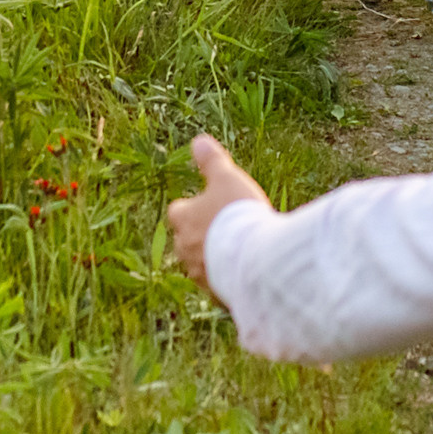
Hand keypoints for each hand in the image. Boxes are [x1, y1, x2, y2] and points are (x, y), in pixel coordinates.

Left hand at [167, 133, 272, 295]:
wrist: (254, 259)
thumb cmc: (237, 214)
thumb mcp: (227, 179)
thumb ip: (212, 161)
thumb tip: (198, 141)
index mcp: (183, 219)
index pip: (178, 210)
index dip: (192, 206)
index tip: (207, 203)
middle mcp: (184, 249)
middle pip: (187, 239)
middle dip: (202, 234)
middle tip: (226, 227)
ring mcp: (199, 273)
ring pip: (202, 263)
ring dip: (215, 257)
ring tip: (240, 249)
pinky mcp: (215, 292)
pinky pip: (219, 283)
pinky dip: (228, 276)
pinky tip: (247, 270)